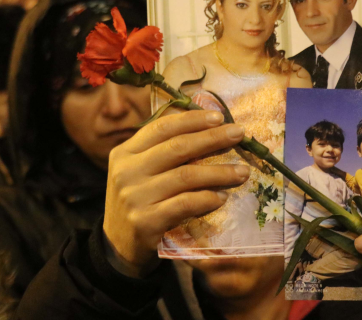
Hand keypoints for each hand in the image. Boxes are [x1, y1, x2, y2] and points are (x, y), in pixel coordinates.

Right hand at [103, 110, 248, 276]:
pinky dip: (207, 198)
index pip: (161, 127)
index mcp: (125, 152)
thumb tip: (205, 125)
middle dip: (212, 138)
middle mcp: (126, 171)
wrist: (119, 245)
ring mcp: (135, 196)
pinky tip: (222, 197)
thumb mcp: (139, 170)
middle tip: (239, 134)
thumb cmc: (138, 200)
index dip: (192, 120)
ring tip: (242, 171)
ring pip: (185, 176)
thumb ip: (162, 149)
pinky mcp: (146, 221)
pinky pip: (184, 204)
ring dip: (219, 172)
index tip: (219, 116)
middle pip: (177, 147)